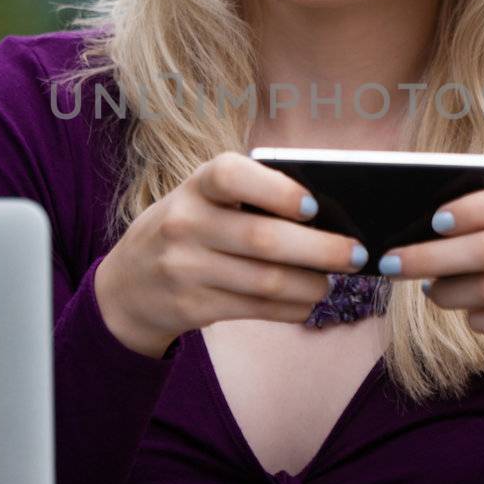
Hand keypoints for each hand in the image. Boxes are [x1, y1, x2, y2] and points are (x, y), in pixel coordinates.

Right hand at [95, 153, 367, 357]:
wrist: (127, 284)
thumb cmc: (188, 228)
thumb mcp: (203, 200)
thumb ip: (252, 198)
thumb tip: (328, 216)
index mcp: (195, 186)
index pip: (231, 175)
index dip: (276, 189)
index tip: (313, 205)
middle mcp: (186, 224)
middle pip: (263, 240)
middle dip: (320, 249)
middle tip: (356, 253)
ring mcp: (186, 269)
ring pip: (266, 282)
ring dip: (312, 285)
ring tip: (332, 281)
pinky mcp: (193, 306)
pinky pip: (257, 309)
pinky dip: (292, 307)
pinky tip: (307, 300)